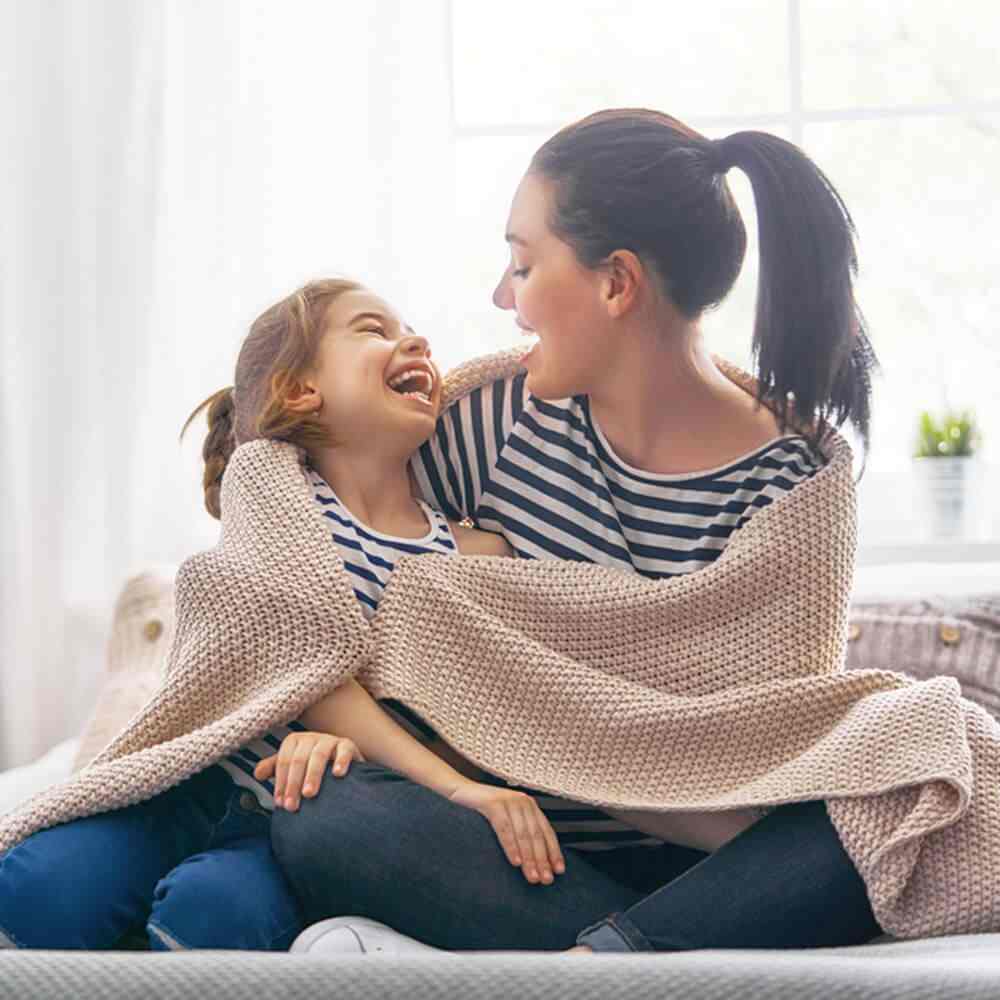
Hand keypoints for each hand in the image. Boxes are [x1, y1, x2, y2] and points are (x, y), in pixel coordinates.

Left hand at [253, 731, 365, 810]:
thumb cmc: (311, 766)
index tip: (281, 803)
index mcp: (294, 741)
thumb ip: (273, 768)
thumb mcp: (291, 767)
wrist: (340, 762)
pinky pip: (344, 750)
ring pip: (319, 755)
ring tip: (309, 794)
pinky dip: (341, 761)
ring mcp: (329, 740)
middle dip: (293, 784)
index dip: (280, 782)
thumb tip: (257, 774)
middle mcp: (311, 738)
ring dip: (312, 775)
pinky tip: (337, 775)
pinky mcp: (347, 745)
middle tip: (292, 806)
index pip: (283, 761)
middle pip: (298, 759)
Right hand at [447, 781, 565, 884]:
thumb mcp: (509, 819)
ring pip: (523, 834)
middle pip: (536, 835)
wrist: (460, 791)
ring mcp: (509, 801)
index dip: (554, 852)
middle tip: (546, 879)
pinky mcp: (493, 803)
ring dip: (529, 858)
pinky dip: (511, 846)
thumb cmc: (484, 810)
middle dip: (542, 860)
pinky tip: (515, 862)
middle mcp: (523, 802)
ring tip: (532, 876)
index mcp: (530, 806)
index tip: (559, 871)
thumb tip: (536, 861)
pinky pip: (504, 829)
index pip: (546, 831)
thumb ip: (522, 832)